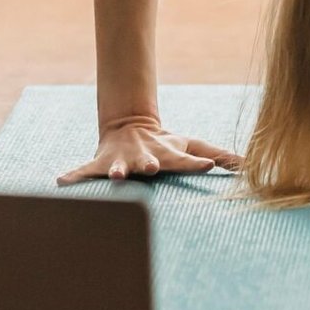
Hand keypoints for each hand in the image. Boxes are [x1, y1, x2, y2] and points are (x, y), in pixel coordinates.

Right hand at [57, 117, 242, 184]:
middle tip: (152, 167)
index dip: (197, 163)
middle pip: (149, 161)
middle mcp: (144, 157)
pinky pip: (83, 171)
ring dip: (114, 170)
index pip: (185, 160)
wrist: (128, 127)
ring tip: (111, 175)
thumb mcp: (190, 146)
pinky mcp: (100, 163)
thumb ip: (217, 154)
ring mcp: (121, 160)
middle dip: (150, 164)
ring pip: (117, 165)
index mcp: (167, 155)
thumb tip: (248, 164)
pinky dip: (72, 176)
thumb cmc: (166, 144)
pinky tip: (60, 182)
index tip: (210, 166)